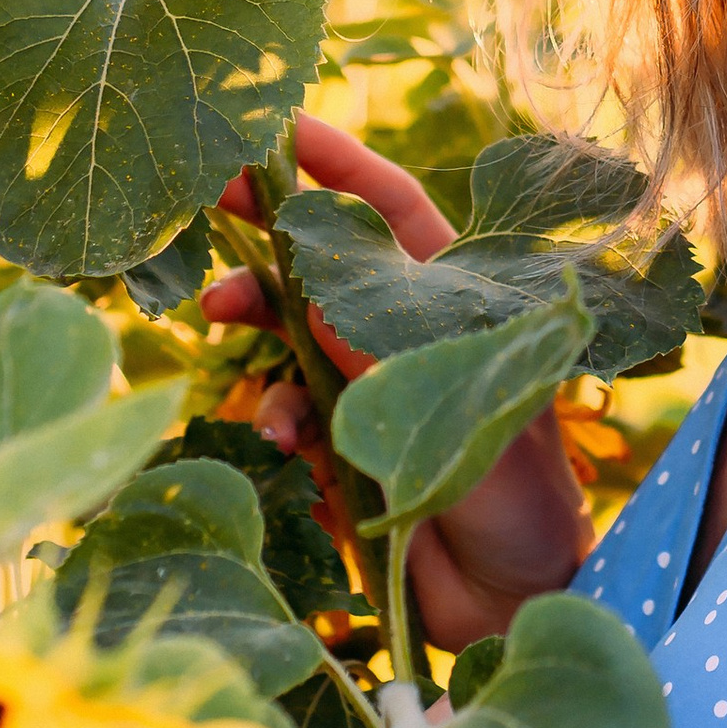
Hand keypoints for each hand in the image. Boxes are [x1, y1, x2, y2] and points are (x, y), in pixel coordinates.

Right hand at [203, 114, 590, 646]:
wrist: (515, 603)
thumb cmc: (520, 496)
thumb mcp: (459, 402)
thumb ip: (384, 347)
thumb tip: (313, 287)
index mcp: (458, 301)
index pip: (392, 210)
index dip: (339, 163)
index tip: (280, 124)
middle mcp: (407, 333)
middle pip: (324, 259)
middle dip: (266, 228)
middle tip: (206, 199)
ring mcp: (368, 389)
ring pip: (289, 328)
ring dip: (253, 314)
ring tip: (219, 311)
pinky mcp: (338, 449)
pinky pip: (283, 408)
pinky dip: (269, 410)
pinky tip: (275, 435)